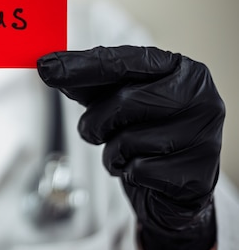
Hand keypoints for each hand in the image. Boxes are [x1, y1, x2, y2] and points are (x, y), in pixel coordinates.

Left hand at [37, 46, 223, 249]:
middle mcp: (200, 97)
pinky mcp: (197, 175)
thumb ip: (87, 82)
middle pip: (124, 102)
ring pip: (129, 140)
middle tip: (93, 132)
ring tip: (126, 152)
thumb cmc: (143, 133)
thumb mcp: (115, 102)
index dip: (82, 65)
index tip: (45, 66)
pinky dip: (127, 173)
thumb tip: (48, 66)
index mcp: (180, 69)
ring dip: (112, 151)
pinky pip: (139, 171)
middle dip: (96, 121)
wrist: (171, 188)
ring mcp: (204, 136)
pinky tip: (142, 172)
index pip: (124, 61)